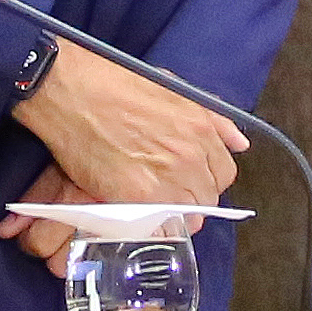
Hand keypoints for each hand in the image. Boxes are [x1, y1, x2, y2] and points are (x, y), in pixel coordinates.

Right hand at [2, 45, 244, 264]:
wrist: (71, 91)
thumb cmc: (114, 83)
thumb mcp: (172, 89)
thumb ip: (212, 118)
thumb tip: (239, 142)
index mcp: (200, 130)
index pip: (224, 174)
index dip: (208, 179)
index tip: (193, 180)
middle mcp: (188, 157)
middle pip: (206, 199)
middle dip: (191, 200)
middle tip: (168, 195)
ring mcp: (164, 180)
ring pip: (185, 218)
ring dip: (173, 217)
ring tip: (151, 208)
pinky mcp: (135, 197)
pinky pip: (157, 226)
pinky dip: (150, 227)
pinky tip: (137, 216)